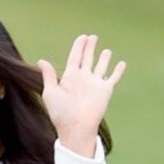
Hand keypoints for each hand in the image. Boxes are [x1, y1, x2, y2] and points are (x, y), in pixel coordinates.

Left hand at [37, 34, 125, 156]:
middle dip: (90, 47)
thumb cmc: (60, 112)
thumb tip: (42, 60)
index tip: (82, 37)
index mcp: (69, 77)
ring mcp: (95, 83)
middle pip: (87, 58)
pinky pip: (114, 77)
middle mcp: (83, 78)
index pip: (74, 57)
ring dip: (104, 58)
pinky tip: (122, 63)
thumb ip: (49, 76)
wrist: (75, 126)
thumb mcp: (50, 92)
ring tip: (107, 50)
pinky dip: (118, 70)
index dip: (78, 47)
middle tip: (92, 36)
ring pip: (101, 66)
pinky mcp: (106, 90)